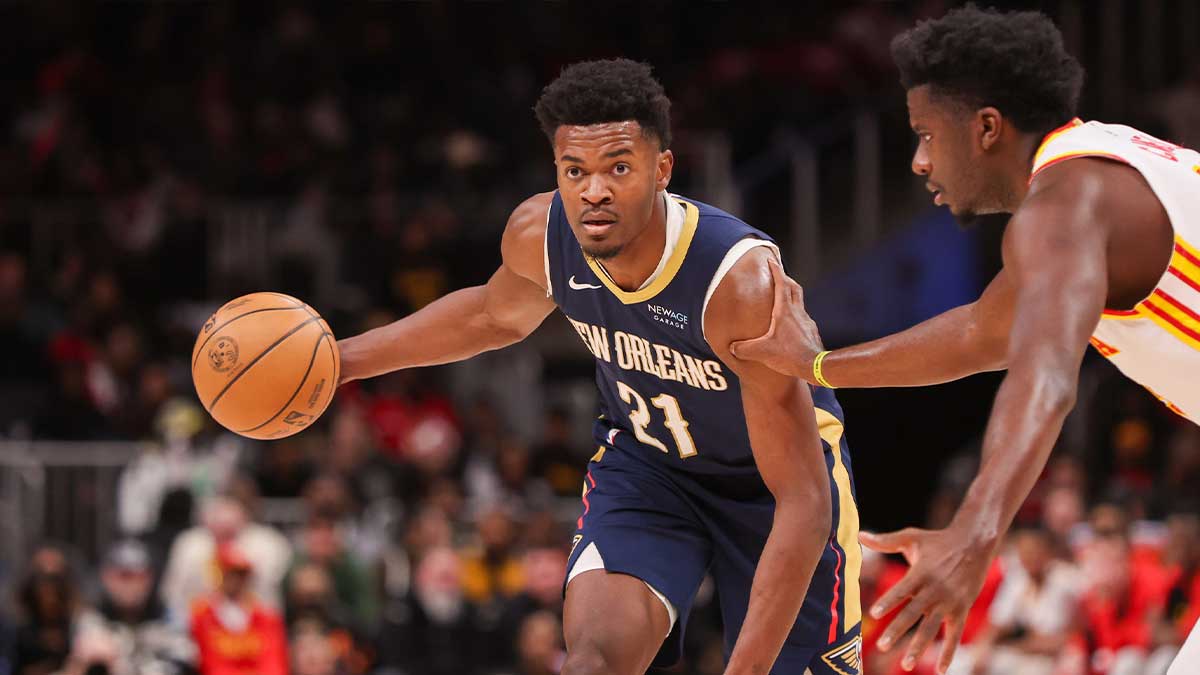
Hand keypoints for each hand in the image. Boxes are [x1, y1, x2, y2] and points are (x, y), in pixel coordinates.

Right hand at [729, 257, 823, 380]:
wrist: (814, 366)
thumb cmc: (789, 356)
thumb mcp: (761, 352)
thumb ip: (744, 349)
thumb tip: (732, 347)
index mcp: (784, 311)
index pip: (781, 284)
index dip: (776, 270)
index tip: (772, 260)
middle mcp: (797, 312)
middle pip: (794, 288)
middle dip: (786, 278)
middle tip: (779, 275)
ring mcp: (806, 321)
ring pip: (799, 302)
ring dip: (791, 296)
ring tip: (783, 299)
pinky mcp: (811, 332)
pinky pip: (802, 318)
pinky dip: (795, 315)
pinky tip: (790, 325)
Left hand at [860, 527, 994, 673]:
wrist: (975, 544)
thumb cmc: (938, 541)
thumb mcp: (912, 537)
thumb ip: (886, 541)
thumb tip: (859, 535)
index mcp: (921, 572)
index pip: (901, 589)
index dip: (888, 601)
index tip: (873, 613)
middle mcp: (935, 589)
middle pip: (913, 613)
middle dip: (897, 630)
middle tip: (881, 645)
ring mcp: (949, 602)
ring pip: (931, 628)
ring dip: (918, 647)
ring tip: (905, 664)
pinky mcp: (961, 610)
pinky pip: (954, 635)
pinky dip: (948, 652)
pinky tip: (940, 670)